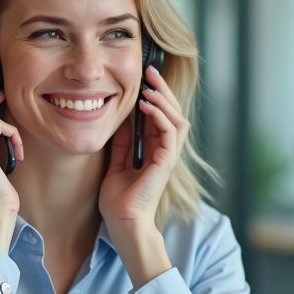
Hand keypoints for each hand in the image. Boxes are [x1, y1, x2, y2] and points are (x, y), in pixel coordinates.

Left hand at [99, 66, 185, 286]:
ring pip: (177, 120)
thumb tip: (119, 119)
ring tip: (149, 87)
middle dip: (163, 90)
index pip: (160, 116)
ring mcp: (168, 157)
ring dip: (165, 101)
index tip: (143, 78)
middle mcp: (165, 152)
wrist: (122, 222)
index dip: (154, 96)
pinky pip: (171, 132)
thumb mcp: (116, 162)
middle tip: (151, 71)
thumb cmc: (118, 200)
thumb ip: (122, 143)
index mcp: (154, 151)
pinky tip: (147, 106)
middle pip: (173, 113)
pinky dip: (161, 116)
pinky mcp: (166, 163)